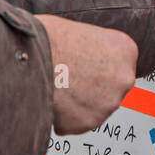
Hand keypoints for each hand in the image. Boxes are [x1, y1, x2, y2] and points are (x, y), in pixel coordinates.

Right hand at [36, 14, 137, 134]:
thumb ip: (97, 50)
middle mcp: (123, 77)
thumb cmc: (50, 38)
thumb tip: (92, 60)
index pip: (119, 65)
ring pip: (95, 107)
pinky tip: (53, 100)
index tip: (85, 66)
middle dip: (92, 87)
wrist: (30, 56)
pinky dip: (65, 117)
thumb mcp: (84, 32)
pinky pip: (77, 122)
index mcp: (125, 50)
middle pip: (110, 88)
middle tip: (69, 77)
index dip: (98, 66)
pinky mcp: (90, 122)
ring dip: (79, 103)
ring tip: (58, 87)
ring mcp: (109, 103)